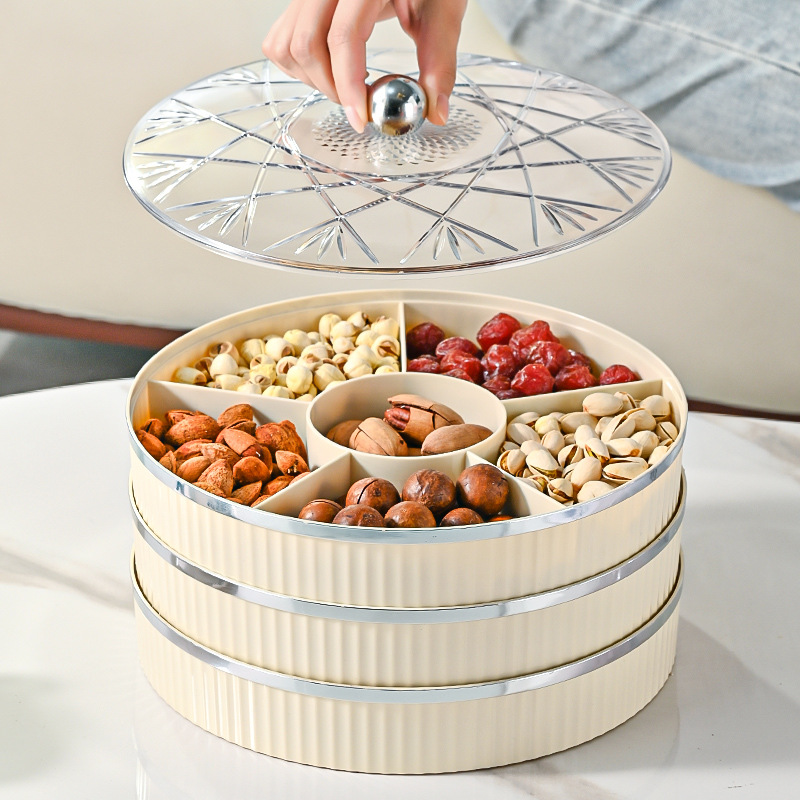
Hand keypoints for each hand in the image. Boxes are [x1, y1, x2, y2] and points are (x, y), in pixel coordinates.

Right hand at [262, 0, 466, 130]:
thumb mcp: (441, 13)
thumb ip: (440, 63)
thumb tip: (436, 111)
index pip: (343, 37)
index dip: (349, 85)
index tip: (361, 118)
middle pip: (307, 45)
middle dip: (332, 88)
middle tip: (359, 104)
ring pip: (288, 46)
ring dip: (314, 81)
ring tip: (347, 86)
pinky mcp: (299, 3)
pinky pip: (280, 42)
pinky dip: (299, 68)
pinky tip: (329, 70)